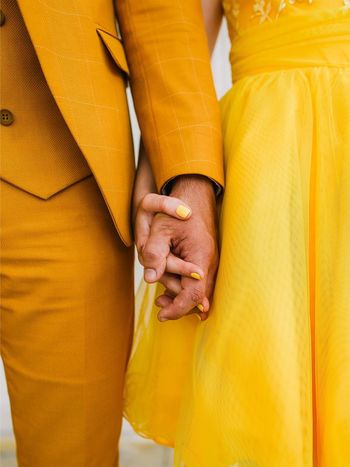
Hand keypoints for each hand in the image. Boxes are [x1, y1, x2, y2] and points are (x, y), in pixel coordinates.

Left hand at [141, 175, 218, 320]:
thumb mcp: (160, 229)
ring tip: (161, 301)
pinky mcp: (207, 258)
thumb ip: (154, 253)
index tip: (162, 315)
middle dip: (179, 306)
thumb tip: (150, 279)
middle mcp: (210, 262)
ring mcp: (211, 261)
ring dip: (182, 297)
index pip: (194, 294)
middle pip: (199, 297)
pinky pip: (200, 280)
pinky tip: (171, 288)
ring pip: (200, 290)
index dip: (178, 308)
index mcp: (201, 256)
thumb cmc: (177, 210)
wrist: (195, 194)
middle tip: (159, 308)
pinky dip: (186, 287)